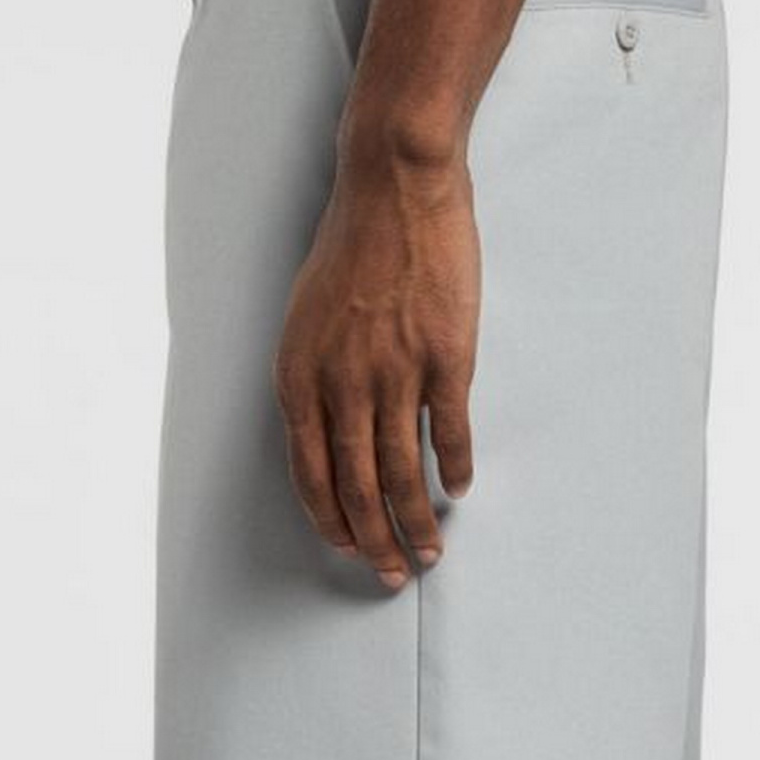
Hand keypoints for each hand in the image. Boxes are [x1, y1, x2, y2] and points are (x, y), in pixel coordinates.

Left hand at [272, 141, 478, 589]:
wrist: (394, 185)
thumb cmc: (349, 246)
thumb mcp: (305, 318)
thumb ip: (315, 380)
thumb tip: (330, 436)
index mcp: (299, 377)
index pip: (311, 475)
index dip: (331, 522)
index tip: (350, 550)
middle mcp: (341, 383)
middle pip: (357, 488)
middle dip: (376, 542)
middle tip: (394, 574)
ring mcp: (394, 373)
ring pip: (403, 473)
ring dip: (416, 523)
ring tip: (430, 551)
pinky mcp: (445, 359)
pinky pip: (450, 432)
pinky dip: (455, 468)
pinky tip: (459, 491)